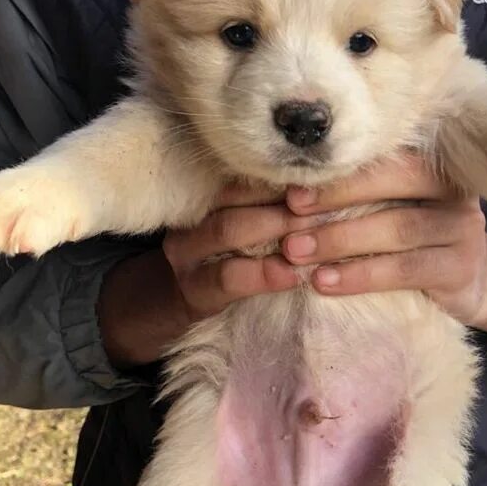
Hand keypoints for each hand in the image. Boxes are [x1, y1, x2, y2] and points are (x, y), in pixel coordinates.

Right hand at [98, 182, 314, 367]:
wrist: (159, 308)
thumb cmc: (220, 266)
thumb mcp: (237, 234)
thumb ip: (268, 213)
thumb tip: (324, 195)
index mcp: (207, 200)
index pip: (246, 178)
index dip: (284, 178)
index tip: (322, 177)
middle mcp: (194, 220)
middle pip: (239, 197)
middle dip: (284, 200)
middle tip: (327, 203)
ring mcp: (188, 255)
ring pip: (230, 229)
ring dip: (275, 229)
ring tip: (313, 234)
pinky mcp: (194, 292)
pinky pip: (228, 278)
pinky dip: (265, 275)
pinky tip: (294, 276)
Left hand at [283, 154, 486, 352]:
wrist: (467, 280)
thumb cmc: (409, 237)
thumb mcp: (387, 205)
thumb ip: (354, 191)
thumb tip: (280, 188)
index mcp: (431, 158)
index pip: (384, 153)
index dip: (338, 170)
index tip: (290, 190)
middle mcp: (452, 186)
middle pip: (395, 180)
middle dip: (336, 198)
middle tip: (287, 218)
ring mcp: (462, 226)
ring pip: (397, 228)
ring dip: (340, 239)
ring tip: (295, 253)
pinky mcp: (460, 268)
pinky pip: (405, 269)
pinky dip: (360, 275)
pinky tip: (323, 282)